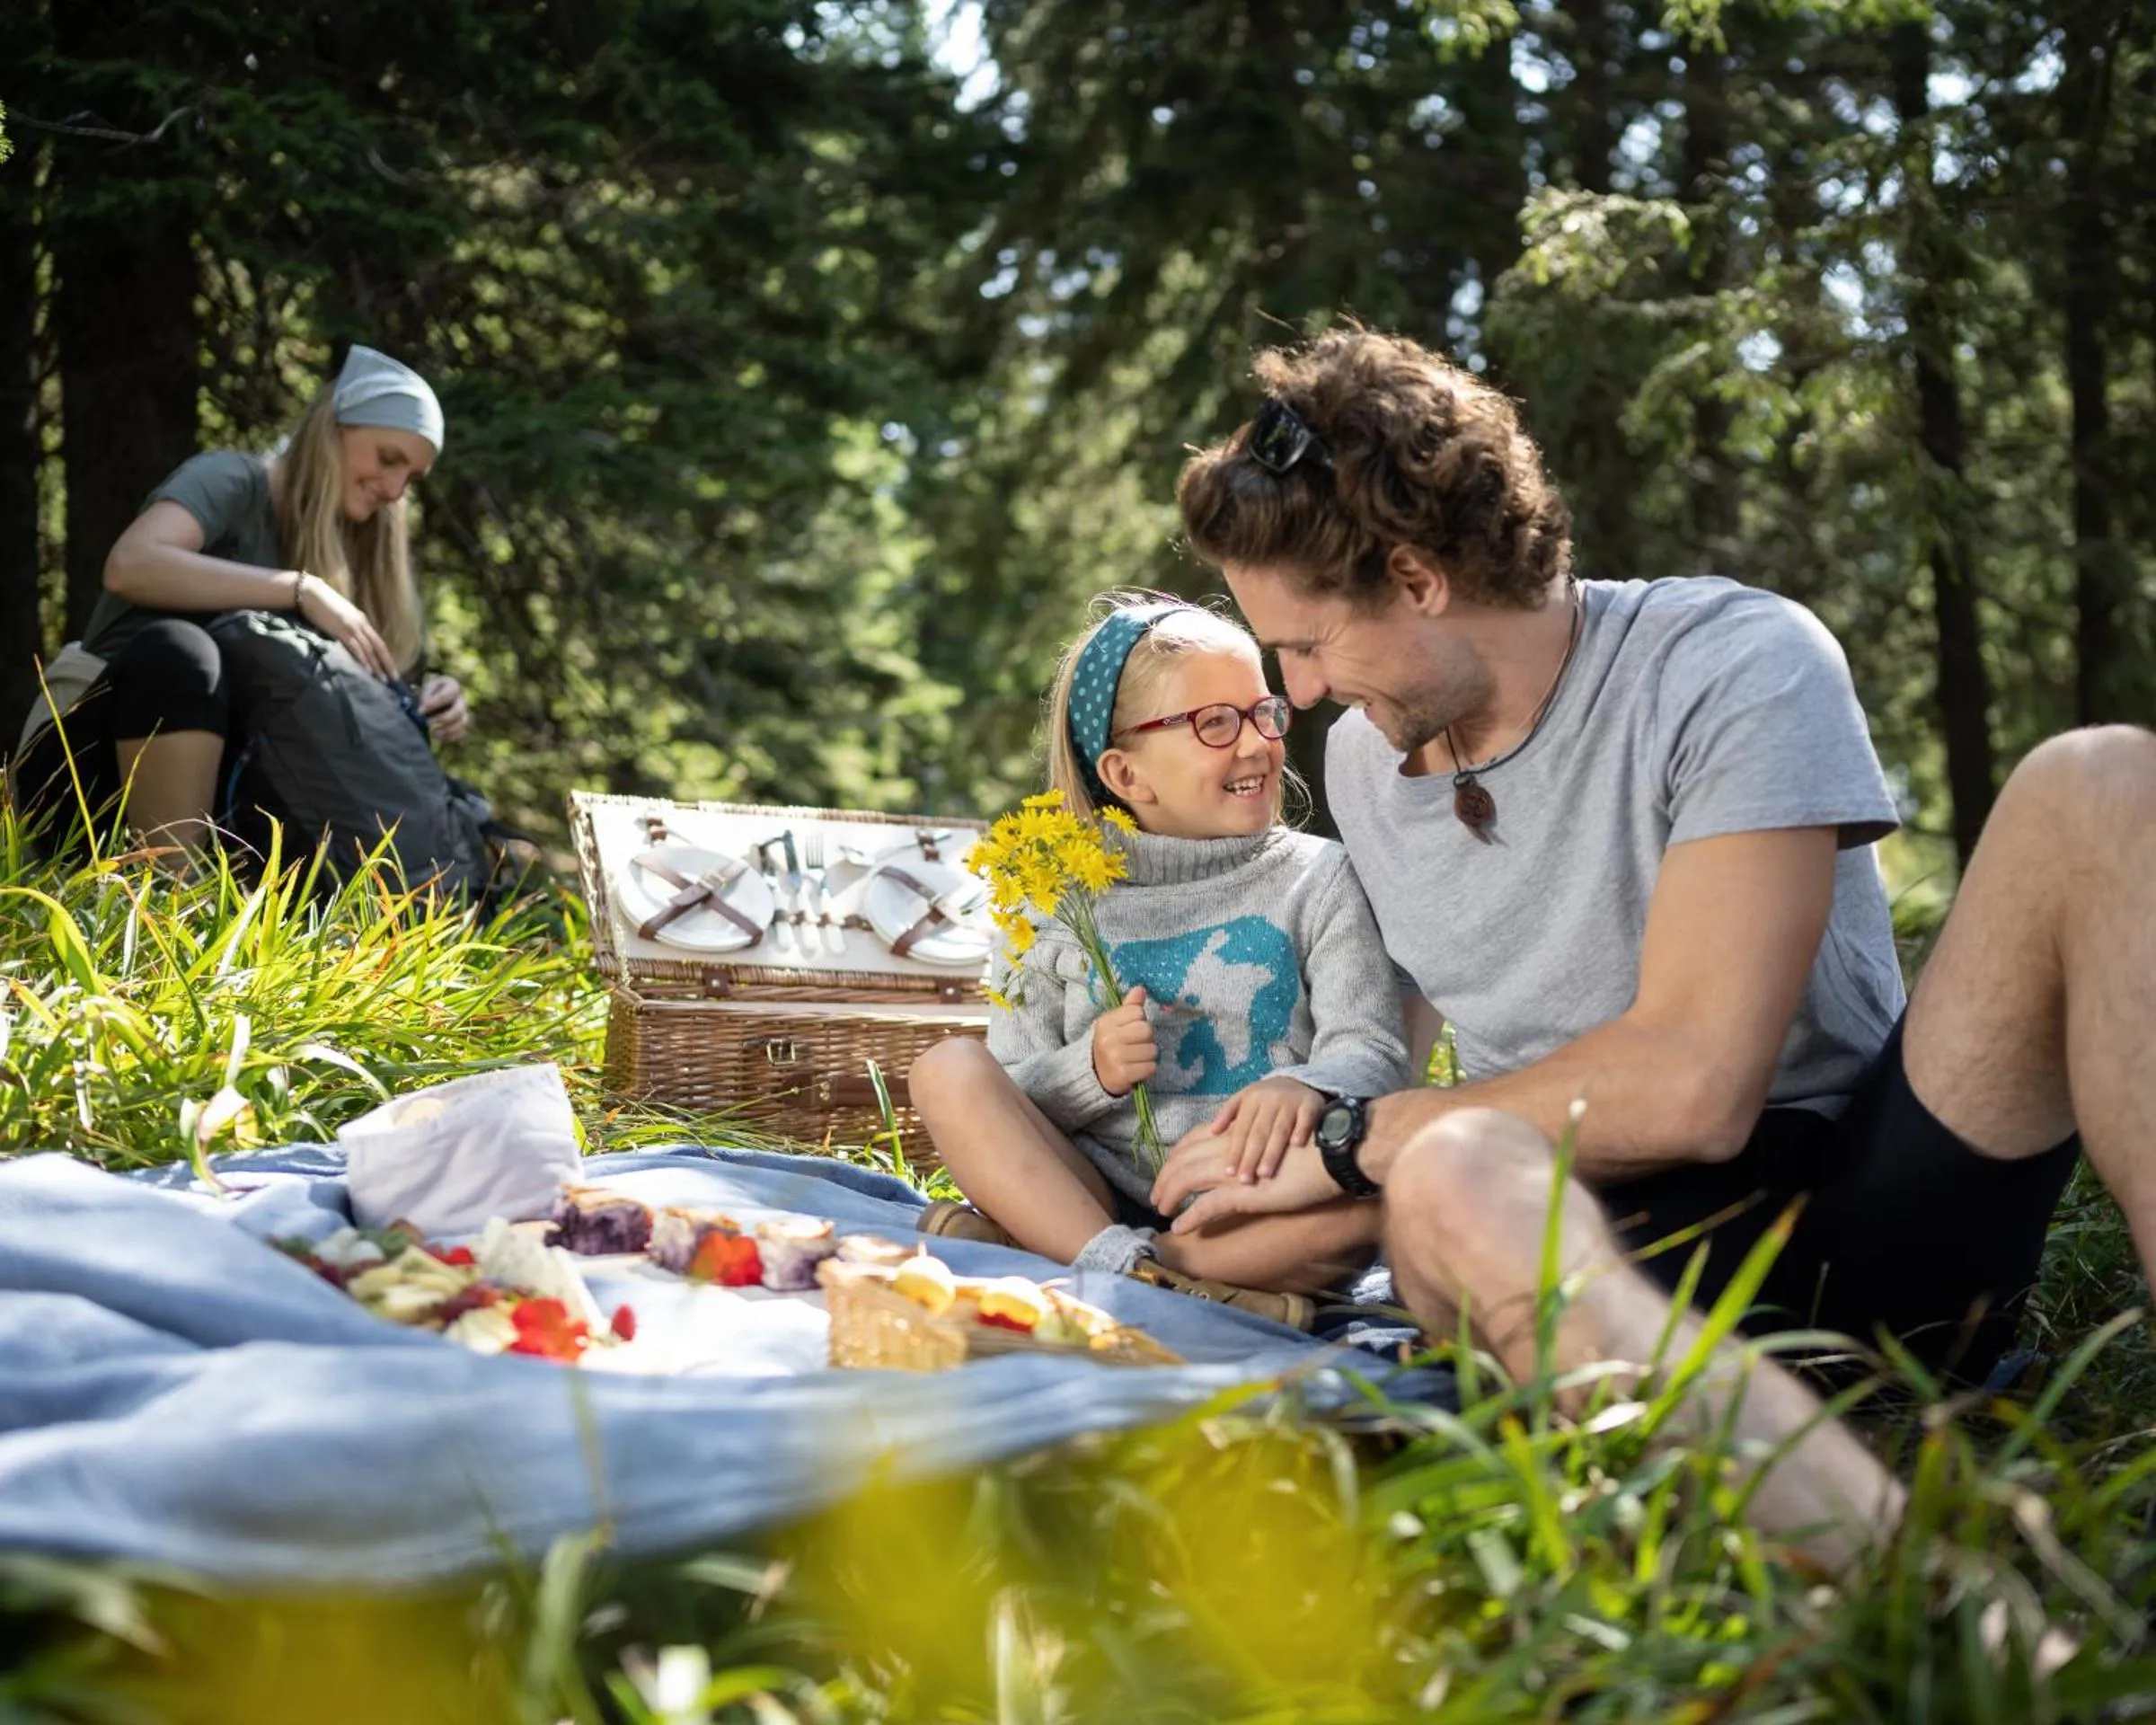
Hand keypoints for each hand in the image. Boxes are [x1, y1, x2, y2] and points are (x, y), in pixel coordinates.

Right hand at [295, 574, 396, 679]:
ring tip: (383, 679)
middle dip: (387, 663)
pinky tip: (367, 669)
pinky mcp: (341, 630)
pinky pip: (355, 647)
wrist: (311, 593)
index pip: (378, 642)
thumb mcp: (344, 616)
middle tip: (394, 679)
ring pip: (369, 649)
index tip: (391, 669)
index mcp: (363, 621)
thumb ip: (351, 628)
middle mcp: (361, 625)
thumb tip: (355, 641)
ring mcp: (352, 627)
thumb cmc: (324, 604)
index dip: (386, 657)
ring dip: (377, 665)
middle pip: (379, 647)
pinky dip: (363, 658)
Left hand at [419, 673, 470, 744]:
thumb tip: (423, 709)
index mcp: (452, 686)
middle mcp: (461, 699)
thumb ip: (425, 696)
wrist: (433, 699)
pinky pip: (461, 732)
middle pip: (458, 711)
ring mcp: (463, 712)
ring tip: (433, 733)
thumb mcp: (425, 689)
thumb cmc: (428, 692)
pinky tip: (438, 737)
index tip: (421, 709)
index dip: (435, 702)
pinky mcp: (461, 724)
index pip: (449, 694)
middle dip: (443, 718)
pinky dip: (450, 737)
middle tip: (427, 722)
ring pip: (462, 722)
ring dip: (448, 730)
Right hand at [1091, 986, 1157, 1096]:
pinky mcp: (1123, 1074)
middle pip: (1147, 1029)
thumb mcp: (1114, 1024)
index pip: (1137, 1011)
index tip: (1131, 1029)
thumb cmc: (1108, 1045)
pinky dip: (1147, 1069)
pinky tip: (1136, 1069)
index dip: (1139, 1020)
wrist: (1094, 1075)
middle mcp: (1108, 1039)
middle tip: (1136, 1045)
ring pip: (1152, 1049)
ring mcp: (1115, 1057)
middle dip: (1146, 1038)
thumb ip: (1129, 1007)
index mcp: (1106, 1022)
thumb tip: (1140, 989)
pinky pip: (1151, 1067)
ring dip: (1148, 1055)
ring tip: (1136, 1058)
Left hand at [1150, 1124, 1337, 1232]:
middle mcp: (1229, 1146)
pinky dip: (1190, 1217)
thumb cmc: (1308, 1149)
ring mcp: (1234, 1169)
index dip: (1175, 1156)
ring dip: (1169, 1194)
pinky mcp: (1244, 1192)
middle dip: (1164, 1177)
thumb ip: (1251, 1146)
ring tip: (1161, 1209)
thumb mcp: (1272, 1141)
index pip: (1191, 1140)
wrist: (1332, 1155)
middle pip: (1182, 1159)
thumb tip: (1239, 1158)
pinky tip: (1178, 1227)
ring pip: (1186, 1179)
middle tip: (1155, 1195)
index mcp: (1235, 1132)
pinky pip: (1207, 1206)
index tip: (1166, 1170)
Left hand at [1209, 1076, 1322, 1182]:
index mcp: (1251, 1099)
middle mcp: (1269, 1098)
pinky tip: (1297, 1145)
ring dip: (1272, 1151)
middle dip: (1250, 1157)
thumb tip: (1212, 1131)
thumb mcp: (1246, 1101)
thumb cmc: (1266, 1101)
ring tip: (1265, 1173)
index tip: (1229, 1173)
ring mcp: (1291, 1100)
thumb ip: (1229, 1115)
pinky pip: (1306, 1118)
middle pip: (1258, 1132)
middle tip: (1244, 1180)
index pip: (1241, 1129)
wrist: (1300, 1083)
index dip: (1235, 1151)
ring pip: (1280, 1129)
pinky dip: (1302, 1130)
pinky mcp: (1311, 1103)